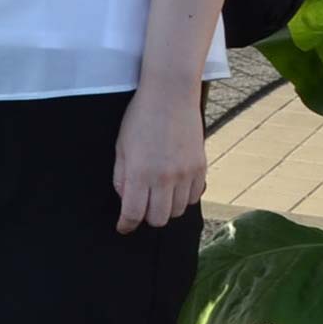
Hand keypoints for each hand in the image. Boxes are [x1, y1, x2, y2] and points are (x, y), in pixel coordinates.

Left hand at [113, 84, 207, 231]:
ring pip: (178, 211)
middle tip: (141, 207)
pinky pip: (194, 197)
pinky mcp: (201, 168)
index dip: (126, 224)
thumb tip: (126, 200)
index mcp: (140, 172)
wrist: (171, 95)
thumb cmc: (140, 117)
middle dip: (147, 217)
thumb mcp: (121, 146)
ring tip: (158, 194)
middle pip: (159, 219)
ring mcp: (186, 174)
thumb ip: (122, 176)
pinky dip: (183, 198)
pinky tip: (175, 186)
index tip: (123, 227)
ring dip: (166, 208)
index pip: (134, 212)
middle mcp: (165, 177)